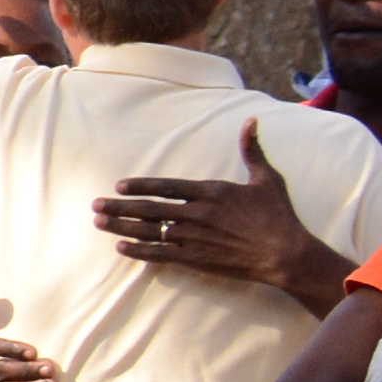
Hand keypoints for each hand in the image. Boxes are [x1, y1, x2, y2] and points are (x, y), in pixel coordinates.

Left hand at [95, 129, 341, 301]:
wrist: (286, 253)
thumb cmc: (278, 216)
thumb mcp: (266, 178)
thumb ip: (252, 150)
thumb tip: (251, 121)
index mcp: (211, 192)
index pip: (167, 187)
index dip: (141, 186)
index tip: (119, 185)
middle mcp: (198, 214)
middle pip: (150, 209)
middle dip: (119, 206)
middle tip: (95, 204)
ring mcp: (195, 238)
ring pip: (150, 231)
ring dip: (122, 226)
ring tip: (99, 222)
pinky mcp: (198, 260)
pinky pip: (162, 254)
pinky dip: (140, 251)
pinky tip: (121, 246)